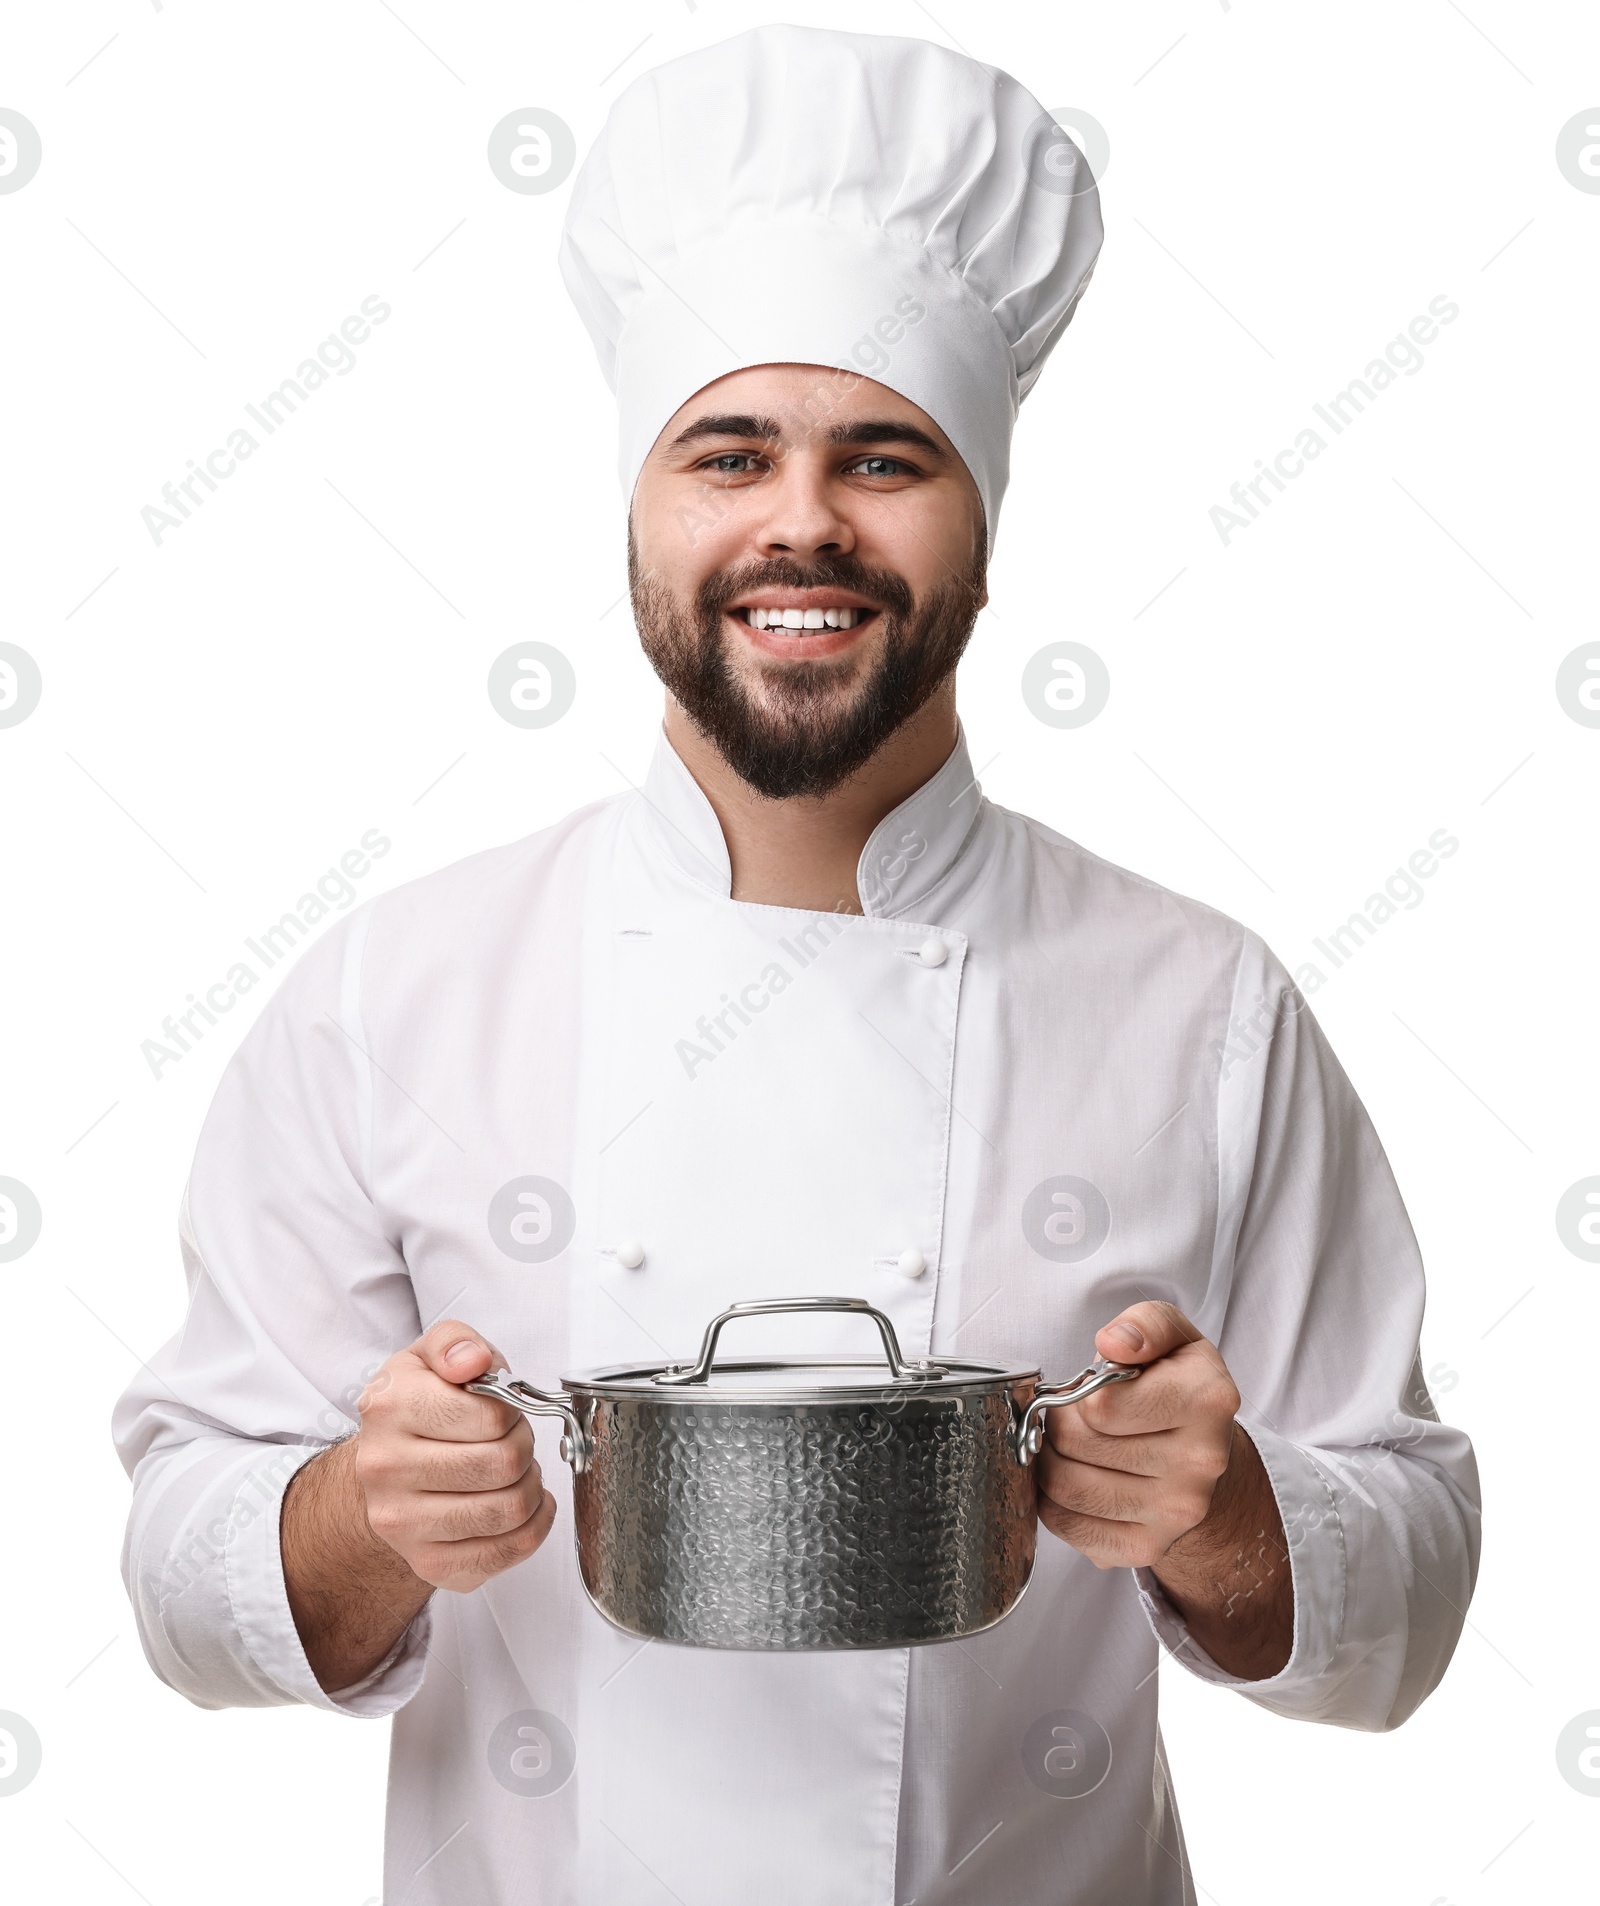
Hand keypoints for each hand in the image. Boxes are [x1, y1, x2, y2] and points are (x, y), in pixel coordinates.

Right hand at [354, 1319, 556, 1593]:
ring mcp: (403, 1523)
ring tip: (515, 1473)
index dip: (511, 1412)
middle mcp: (385, 1468)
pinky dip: (533, 1527)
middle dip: (524, 1448)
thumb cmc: (418, 1408)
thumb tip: (473, 1360)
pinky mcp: (428, 1563)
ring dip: (530, 1487)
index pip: (491, 1415)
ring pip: (510, 1510)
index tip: (501, 1412)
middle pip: (504, 1464)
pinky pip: (507, 1552)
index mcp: (389, 1407)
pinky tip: (522, 1507)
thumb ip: (455, 1342)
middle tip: (513, 1443)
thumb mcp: (429, 1357)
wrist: (383, 1471)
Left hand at [1036, 1301, 1240, 1569]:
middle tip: (1074, 1417)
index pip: (1100, 1405)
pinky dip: (1053, 1500)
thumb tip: (1113, 1344)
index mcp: (1207, 1401)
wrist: (1206, 1453)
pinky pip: (1066, 1525)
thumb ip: (1145, 1324)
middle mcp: (1200, 1463)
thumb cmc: (1178, 1387)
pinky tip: (1077, 1478)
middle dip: (1061, 1423)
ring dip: (1051, 1460)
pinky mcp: (1147, 1547)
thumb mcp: (1173, 1336)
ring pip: (1064, 1486)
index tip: (1094, 1389)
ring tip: (1072, 1445)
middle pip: (1075, 1444)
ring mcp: (1175, 1513)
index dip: (1082, 1392)